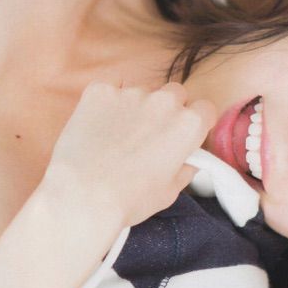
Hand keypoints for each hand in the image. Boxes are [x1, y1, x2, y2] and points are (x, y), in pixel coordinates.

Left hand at [43, 81, 215, 228]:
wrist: (83, 194)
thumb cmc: (128, 199)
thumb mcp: (170, 192)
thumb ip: (184, 169)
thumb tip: (188, 161)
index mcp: (188, 124)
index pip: (205, 108)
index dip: (195, 122)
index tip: (184, 134)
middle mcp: (164, 101)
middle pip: (175, 94)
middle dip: (168, 110)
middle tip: (150, 136)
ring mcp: (130, 92)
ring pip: (141, 92)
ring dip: (136, 108)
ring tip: (117, 137)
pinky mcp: (100, 91)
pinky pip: (110, 88)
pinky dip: (107, 102)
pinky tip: (99, 125)